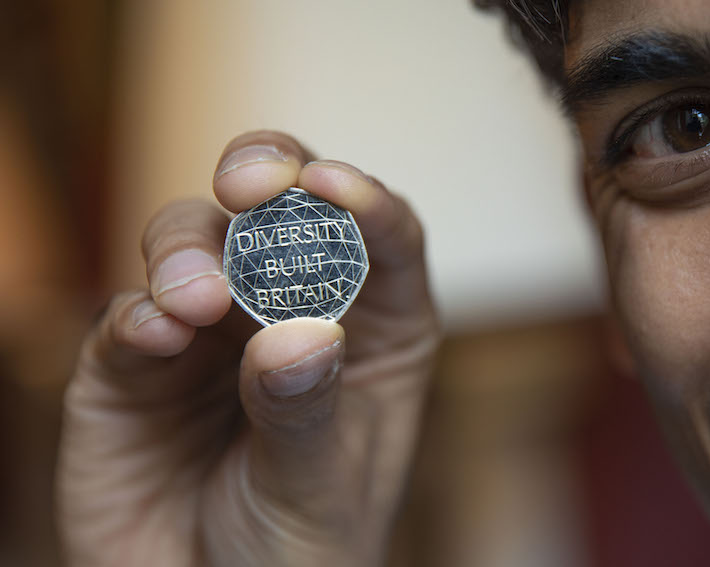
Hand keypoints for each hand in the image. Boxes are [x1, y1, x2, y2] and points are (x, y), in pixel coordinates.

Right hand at [58, 131, 439, 566]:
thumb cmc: (297, 556)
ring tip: (195, 300)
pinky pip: (131, 315)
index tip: (331, 184)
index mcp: (372, 334)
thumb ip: (305, 413)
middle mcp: (291, 313)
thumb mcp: (318, 491)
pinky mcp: (135, 363)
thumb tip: (297, 333)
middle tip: (247, 183)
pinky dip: (139, 313)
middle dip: (265, 175)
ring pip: (195, 241)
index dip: (363, 201)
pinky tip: (154, 335)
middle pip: (284, 211)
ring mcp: (211, 331)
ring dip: (190, 250)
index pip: (385, 241)